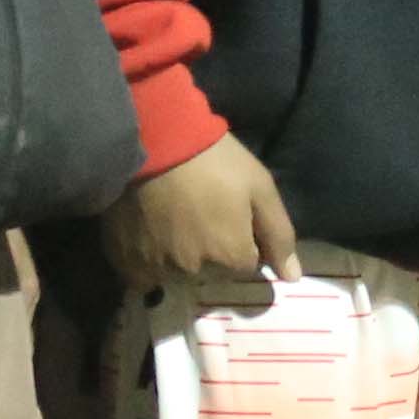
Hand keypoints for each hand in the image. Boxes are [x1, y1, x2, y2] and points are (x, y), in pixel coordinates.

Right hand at [105, 135, 298, 292]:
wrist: (153, 141)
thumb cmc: (214, 160)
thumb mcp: (259, 188)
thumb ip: (278, 236)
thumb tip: (292, 278)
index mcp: (231, 258)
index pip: (247, 265)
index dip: (244, 239)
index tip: (233, 214)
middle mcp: (195, 274)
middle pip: (213, 272)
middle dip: (214, 250)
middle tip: (203, 213)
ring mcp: (157, 271)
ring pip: (179, 274)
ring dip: (181, 256)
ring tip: (176, 220)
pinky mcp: (127, 263)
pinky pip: (145, 275)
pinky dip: (151, 260)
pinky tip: (152, 231)